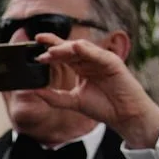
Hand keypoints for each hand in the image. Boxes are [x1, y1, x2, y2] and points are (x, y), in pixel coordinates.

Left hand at [33, 33, 158, 148]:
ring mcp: (101, 60)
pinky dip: (87, 50)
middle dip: (54, 45)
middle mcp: (90, 61)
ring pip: (81, 49)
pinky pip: (98, 54)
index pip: (63, 55)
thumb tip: (34, 91)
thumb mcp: (73, 101)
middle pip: (69, 49)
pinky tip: (76, 47)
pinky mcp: (113, 62)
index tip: (34, 49)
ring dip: (66, 48)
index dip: (49, 50)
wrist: (124, 115)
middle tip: (38, 43)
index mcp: (81, 68)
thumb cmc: (103, 107)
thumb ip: (54, 97)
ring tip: (52, 50)